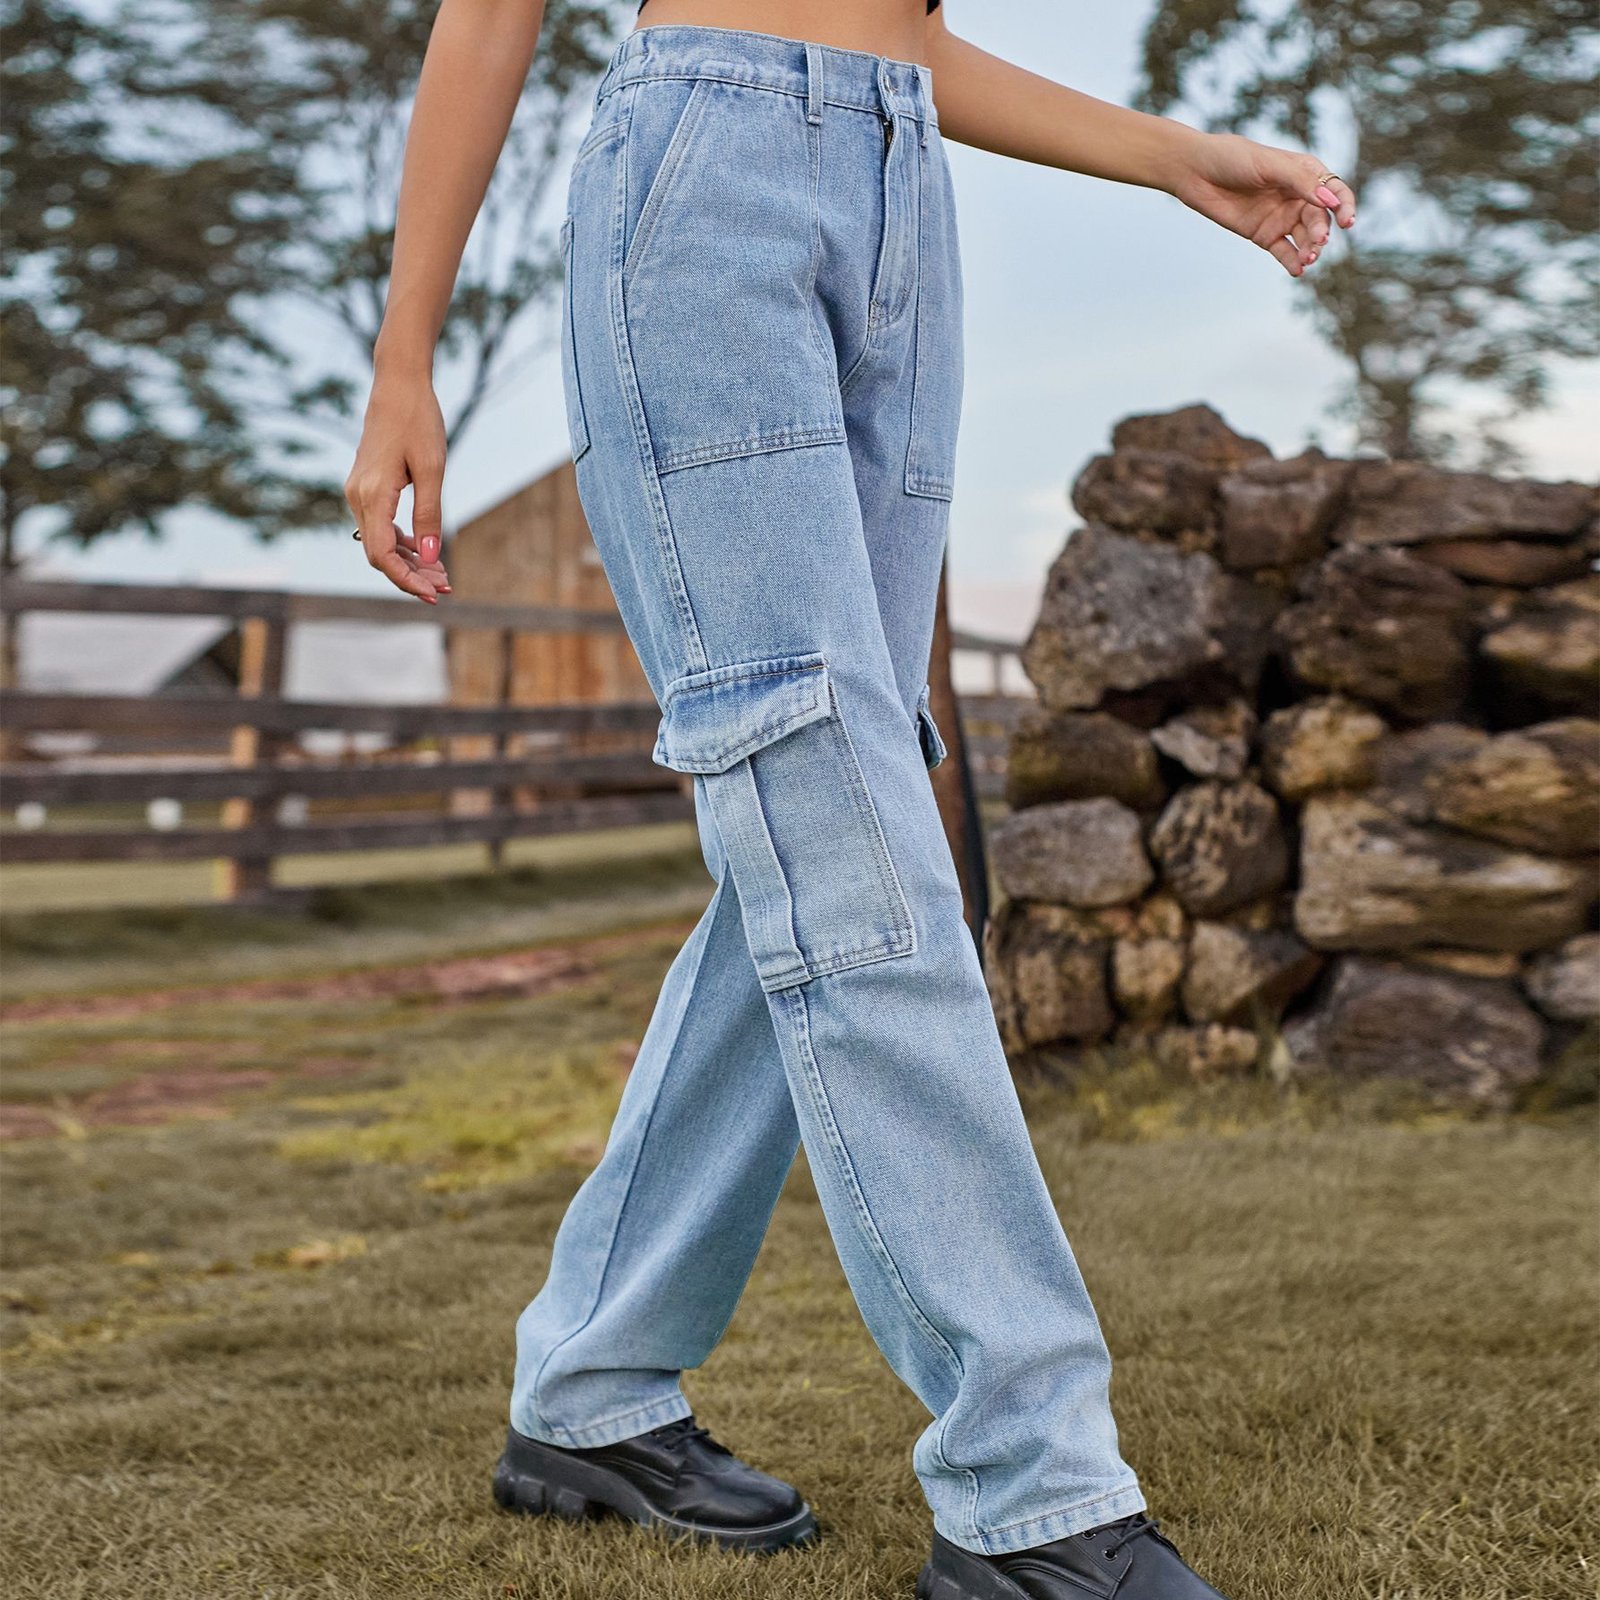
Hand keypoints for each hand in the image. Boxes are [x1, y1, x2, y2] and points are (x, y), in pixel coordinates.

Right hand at [344, 375, 451, 602]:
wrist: (398, 385)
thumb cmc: (418, 422)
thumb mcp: (433, 470)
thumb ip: (430, 515)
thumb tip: (433, 558)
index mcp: (371, 495)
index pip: (382, 555)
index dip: (406, 580)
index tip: (433, 594)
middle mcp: (357, 497)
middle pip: (379, 554)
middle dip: (412, 576)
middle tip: (447, 588)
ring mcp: (358, 492)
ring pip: (380, 542)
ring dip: (410, 562)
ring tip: (442, 576)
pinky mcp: (366, 487)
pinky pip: (380, 526)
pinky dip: (402, 543)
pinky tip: (426, 551)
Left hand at [1173, 131, 1356, 277]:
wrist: (1197, 172)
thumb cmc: (1234, 159)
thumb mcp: (1270, 166)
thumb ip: (1300, 182)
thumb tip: (1331, 201)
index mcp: (1305, 173)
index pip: (1334, 191)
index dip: (1345, 205)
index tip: (1347, 221)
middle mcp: (1297, 196)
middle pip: (1320, 219)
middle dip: (1322, 232)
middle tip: (1317, 242)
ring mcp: (1281, 217)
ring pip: (1305, 238)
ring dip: (1310, 250)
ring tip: (1307, 259)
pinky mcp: (1264, 235)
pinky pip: (1284, 252)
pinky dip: (1292, 261)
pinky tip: (1297, 270)